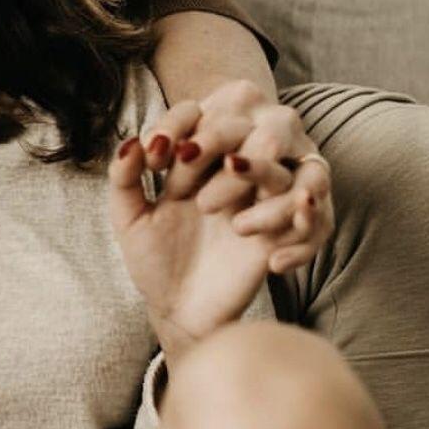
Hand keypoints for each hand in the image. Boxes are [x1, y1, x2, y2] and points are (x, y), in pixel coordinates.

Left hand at [108, 131, 282, 357]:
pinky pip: (304, 216)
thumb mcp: (128, 218)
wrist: (180, 312)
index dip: (177, 125)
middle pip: (241, 132)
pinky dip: (295, 219)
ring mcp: (257, 200)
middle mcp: (228, 173)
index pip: (194, 116)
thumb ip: (124, 178)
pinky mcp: (281, 232)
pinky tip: (251, 240)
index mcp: (192, 161)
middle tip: (182, 187)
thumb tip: (131, 142)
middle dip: (214, 143)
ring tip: (220, 216)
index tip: (156, 157)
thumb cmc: (152, 261)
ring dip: (257, 174)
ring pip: (279, 170)